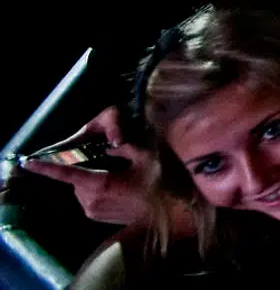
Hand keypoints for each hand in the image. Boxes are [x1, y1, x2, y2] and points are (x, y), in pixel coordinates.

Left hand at [21, 107, 157, 226]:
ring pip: (83, 189)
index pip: (65, 174)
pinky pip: (90, 198)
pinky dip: (97, 189)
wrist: (167, 213)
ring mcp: (93, 211)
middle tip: (107, 161)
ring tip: (116, 175)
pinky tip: (118, 186)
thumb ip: (124, 147)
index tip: (28, 163)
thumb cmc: (158, 183)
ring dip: (92, 179)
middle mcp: (90, 200)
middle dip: (86, 168)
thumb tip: (110, 145)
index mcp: (98, 184)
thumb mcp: (144, 157)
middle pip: (76, 179)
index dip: (45, 168)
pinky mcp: (99, 217)